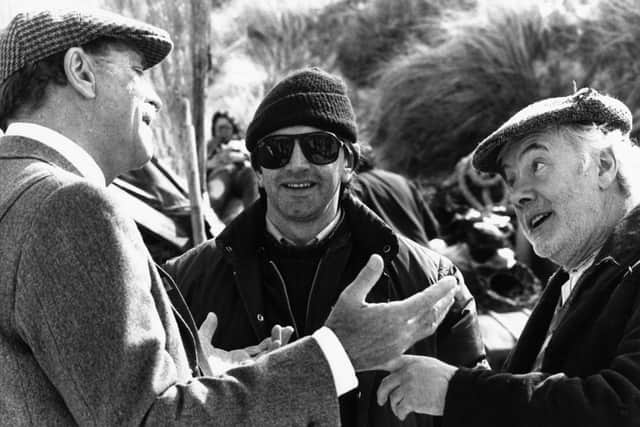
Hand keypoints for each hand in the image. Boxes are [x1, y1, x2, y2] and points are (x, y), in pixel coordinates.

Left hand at [198, 313, 293, 373]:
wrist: (193, 374)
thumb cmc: (195, 364)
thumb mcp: (202, 342)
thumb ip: (208, 329)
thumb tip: (212, 314)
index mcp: (237, 360)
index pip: (259, 350)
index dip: (270, 339)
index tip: (278, 327)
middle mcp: (245, 367)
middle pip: (268, 354)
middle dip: (280, 340)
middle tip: (288, 328)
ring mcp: (248, 371)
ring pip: (269, 358)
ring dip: (279, 344)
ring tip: (285, 329)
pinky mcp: (249, 374)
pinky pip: (265, 364)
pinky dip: (274, 353)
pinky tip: (277, 342)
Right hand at [325, 254, 456, 370]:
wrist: (334, 356)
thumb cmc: (340, 325)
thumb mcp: (350, 296)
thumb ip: (367, 276)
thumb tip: (377, 257)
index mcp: (394, 315)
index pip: (426, 300)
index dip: (441, 289)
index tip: (451, 280)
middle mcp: (402, 332)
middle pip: (432, 314)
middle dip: (445, 300)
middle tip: (453, 288)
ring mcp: (400, 345)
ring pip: (428, 328)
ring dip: (439, 314)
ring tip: (446, 304)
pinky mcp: (396, 354)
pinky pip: (418, 338)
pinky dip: (428, 326)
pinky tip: (426, 323)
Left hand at [377, 356, 456, 418]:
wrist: (457, 388)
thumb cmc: (446, 378)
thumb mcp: (428, 364)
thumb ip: (413, 366)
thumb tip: (401, 372)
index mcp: (410, 361)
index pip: (387, 361)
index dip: (375, 365)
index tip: (366, 369)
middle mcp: (406, 372)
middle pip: (385, 384)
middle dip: (381, 394)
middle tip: (381, 400)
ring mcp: (408, 386)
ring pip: (392, 398)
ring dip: (395, 406)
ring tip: (401, 409)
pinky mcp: (411, 400)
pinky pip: (400, 409)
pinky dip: (400, 414)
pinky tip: (403, 415)